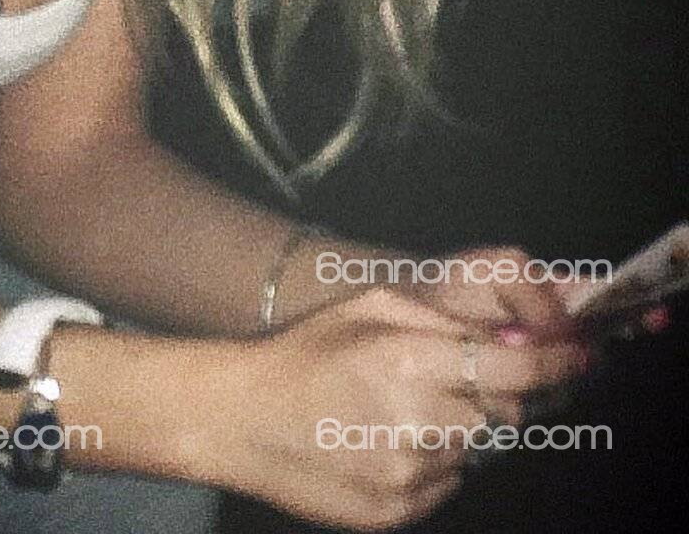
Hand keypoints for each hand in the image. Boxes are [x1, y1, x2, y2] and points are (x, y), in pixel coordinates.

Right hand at [219, 281, 588, 531]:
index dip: (554, 361)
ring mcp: (407, 475)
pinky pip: (444, 485)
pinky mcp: (396, 512)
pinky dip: (429, 463)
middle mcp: (416, 422)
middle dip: (485, 394)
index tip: (575, 356)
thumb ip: (442, 318)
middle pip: (501, 415)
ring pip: (472, 451)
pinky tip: (381, 442)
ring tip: (397, 412)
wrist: (243, 418)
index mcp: (408, 360)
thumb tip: (510, 337)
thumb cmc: (308, 352)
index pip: (513, 368)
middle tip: (440, 380)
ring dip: (453, 430)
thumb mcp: (369, 305)